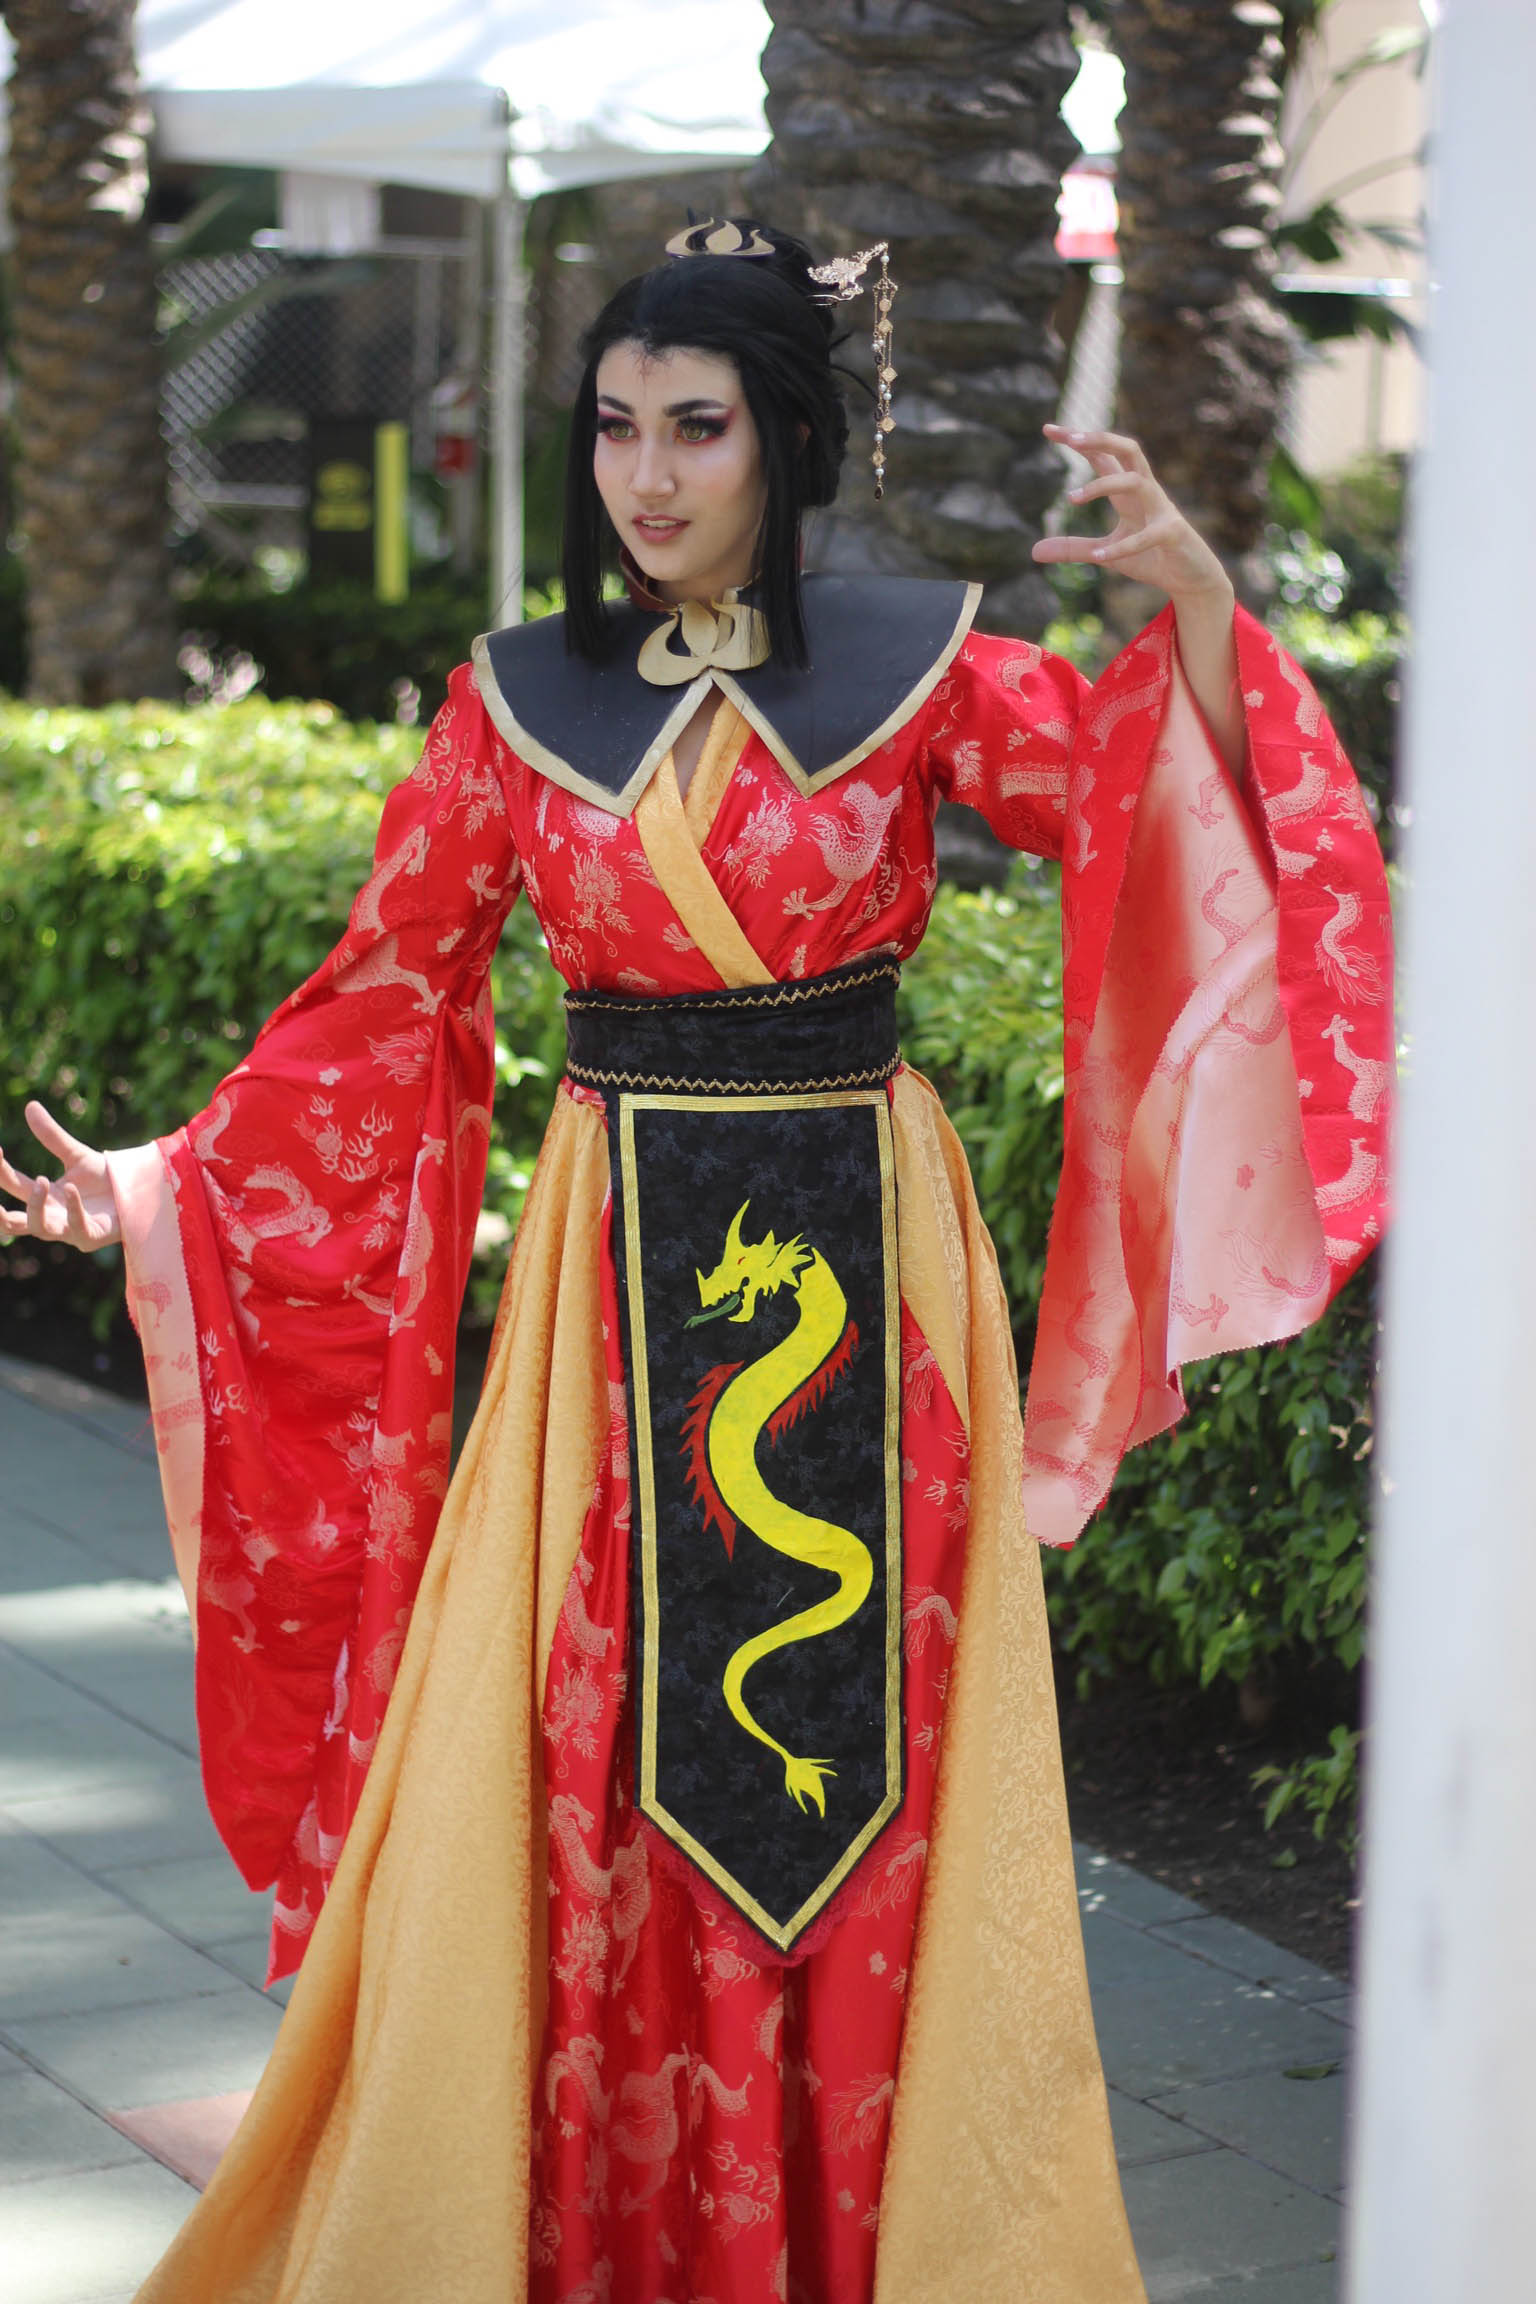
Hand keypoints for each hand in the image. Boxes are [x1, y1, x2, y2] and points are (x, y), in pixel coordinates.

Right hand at [0, 1102, 121, 1250]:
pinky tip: (72, 1188)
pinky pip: (77, 1227)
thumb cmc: (103, 1180)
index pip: (13, 1185)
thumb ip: (52, 1136)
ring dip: (35, 1207)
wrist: (137, 1193)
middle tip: (1, 1175)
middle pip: (14, 1222)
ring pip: (40, 1228)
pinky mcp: (91, 1237)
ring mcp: (69, 1231)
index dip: (0, 1170)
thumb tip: (30, 1105)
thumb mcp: (76, 1155)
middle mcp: (51, 1218)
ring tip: (41, 1181)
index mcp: (45, 1198)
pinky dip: (72, 1209)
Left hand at [1032, 425, 1231, 604]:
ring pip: (1135, 482)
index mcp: (1128, 492)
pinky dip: (1123, 546)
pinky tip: (1099, 555)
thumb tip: (1034, 551)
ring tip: (1070, 499)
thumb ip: (1073, 548)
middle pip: (1127, 450)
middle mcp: (1146, 492)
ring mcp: (1161, 510)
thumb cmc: (1150, 558)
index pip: (1102, 456)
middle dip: (1101, 439)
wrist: (1192, 578)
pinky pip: (1148, 535)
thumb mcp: (1104, 553)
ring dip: (1102, 486)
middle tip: (1071, 439)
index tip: (1048, 429)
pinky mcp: (1172, 534)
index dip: (1079, 440)